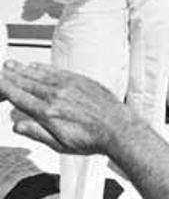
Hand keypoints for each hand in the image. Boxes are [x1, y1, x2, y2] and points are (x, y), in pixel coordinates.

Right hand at [0, 61, 134, 155]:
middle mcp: (57, 96)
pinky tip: (35, 66)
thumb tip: (16, 125)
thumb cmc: (91, 139)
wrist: (117, 127)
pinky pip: (57, 72)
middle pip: (27, 83)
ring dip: (24, 69)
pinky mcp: (80, 80)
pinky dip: (44, 68)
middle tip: (2, 69)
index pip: (20, 97)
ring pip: (41, 75)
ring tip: (12, 64)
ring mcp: (69, 86)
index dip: (6, 89)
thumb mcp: (59, 144)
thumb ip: (36, 133)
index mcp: (48, 113)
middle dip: (12, 76)